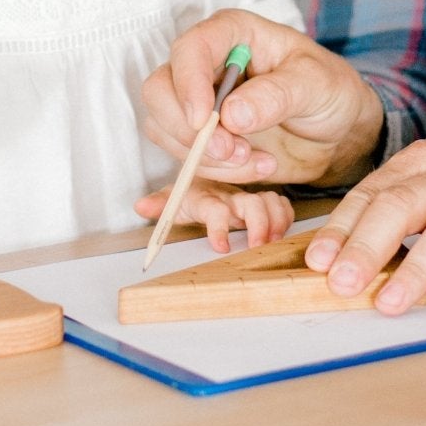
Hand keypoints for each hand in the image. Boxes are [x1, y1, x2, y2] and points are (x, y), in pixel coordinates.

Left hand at [133, 180, 295, 252]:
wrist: (207, 178)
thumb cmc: (192, 195)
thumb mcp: (173, 201)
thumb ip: (160, 205)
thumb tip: (140, 206)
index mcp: (206, 196)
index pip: (214, 209)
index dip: (219, 227)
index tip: (221, 247)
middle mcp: (230, 195)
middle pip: (251, 205)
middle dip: (259, 225)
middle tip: (258, 246)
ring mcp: (248, 197)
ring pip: (270, 201)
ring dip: (275, 221)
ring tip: (273, 241)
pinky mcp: (263, 201)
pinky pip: (280, 203)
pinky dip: (285, 215)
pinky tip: (281, 230)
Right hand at [142, 9, 382, 188]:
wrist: (338, 128)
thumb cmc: (329, 90)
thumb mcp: (315, 84)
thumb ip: (276, 95)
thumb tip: (230, 115)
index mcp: (231, 33)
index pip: (189, 49)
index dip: (188, 84)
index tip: (203, 122)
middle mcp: (206, 63)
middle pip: (160, 90)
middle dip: (188, 130)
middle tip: (232, 151)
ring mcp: (198, 100)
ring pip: (164, 128)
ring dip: (205, 156)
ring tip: (256, 161)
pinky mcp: (201, 135)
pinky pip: (183, 155)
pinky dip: (214, 170)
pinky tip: (256, 167)